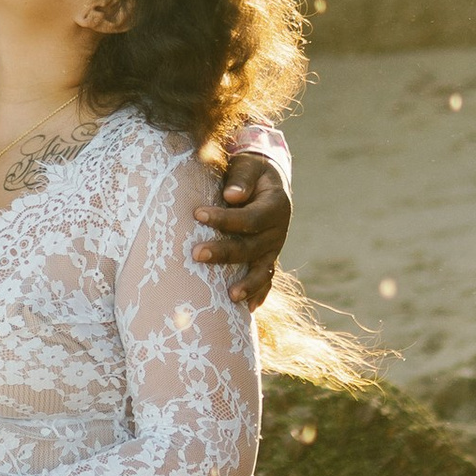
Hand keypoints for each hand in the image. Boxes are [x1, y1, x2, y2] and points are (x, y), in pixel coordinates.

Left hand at [196, 154, 290, 306]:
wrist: (268, 181)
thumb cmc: (252, 172)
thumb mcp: (249, 166)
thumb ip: (241, 178)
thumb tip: (231, 196)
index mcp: (276, 206)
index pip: (250, 218)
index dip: (225, 219)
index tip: (197, 214)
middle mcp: (278, 230)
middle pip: (251, 247)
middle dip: (224, 253)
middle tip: (196, 254)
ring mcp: (274, 248)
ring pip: (262, 269)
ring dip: (247, 284)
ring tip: (231, 296)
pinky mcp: (268, 258)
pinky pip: (266, 278)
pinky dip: (259, 293)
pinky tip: (249, 309)